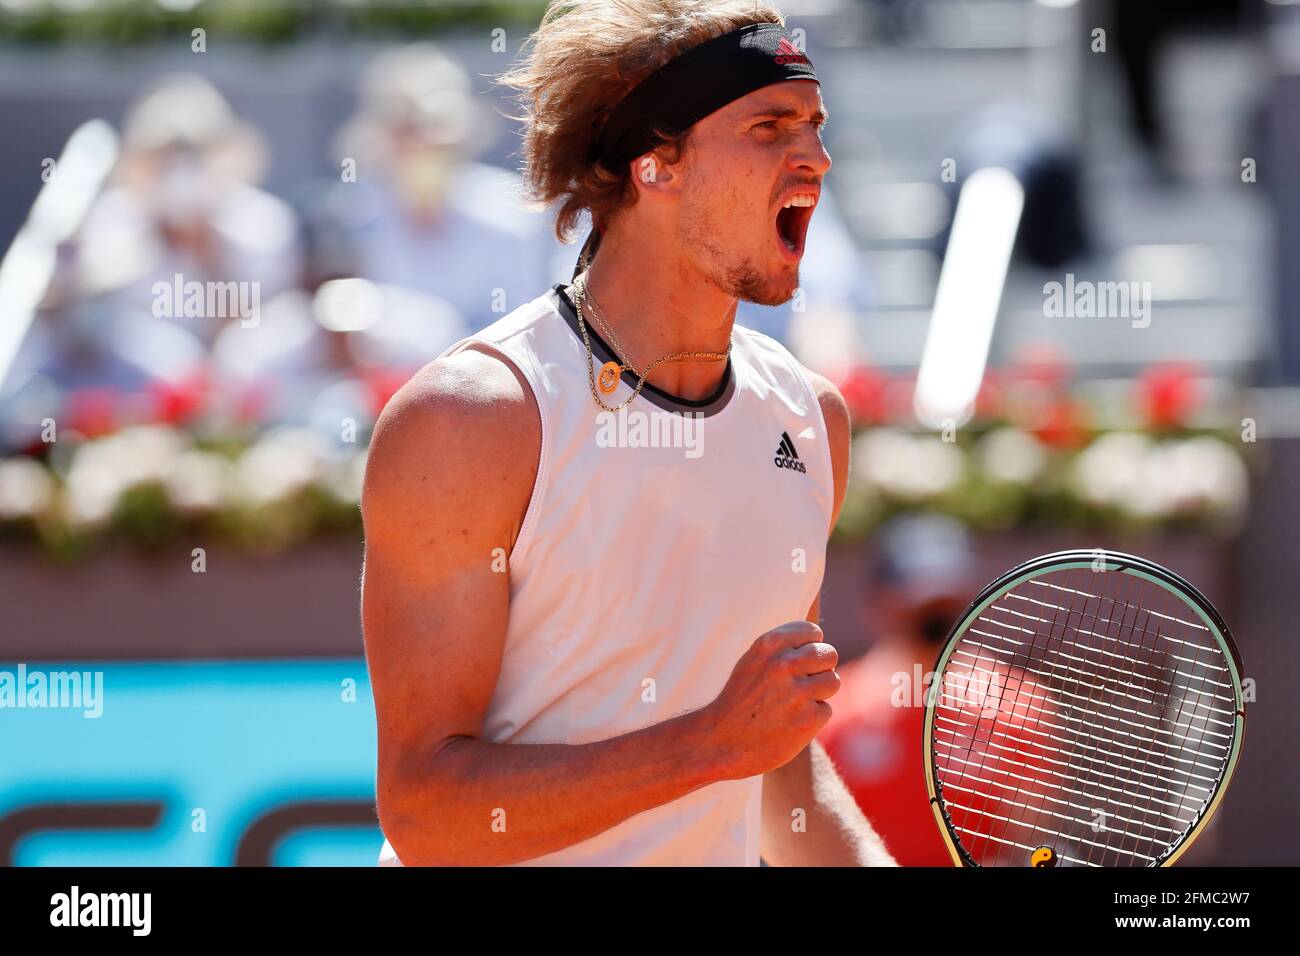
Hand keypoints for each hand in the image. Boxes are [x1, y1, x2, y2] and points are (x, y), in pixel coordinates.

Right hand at [699, 621, 838, 779]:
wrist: (721, 742)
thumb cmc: (740, 700)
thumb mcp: (752, 661)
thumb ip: (782, 647)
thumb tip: (816, 640)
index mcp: (769, 643)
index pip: (813, 632)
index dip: (809, 648)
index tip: (797, 662)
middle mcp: (784, 663)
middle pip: (828, 654)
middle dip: (820, 669)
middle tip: (800, 685)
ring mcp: (797, 691)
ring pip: (833, 681)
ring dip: (819, 693)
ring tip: (794, 704)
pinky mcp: (808, 718)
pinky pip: (825, 709)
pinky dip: (812, 718)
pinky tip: (790, 723)